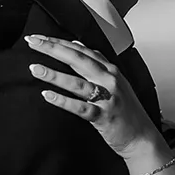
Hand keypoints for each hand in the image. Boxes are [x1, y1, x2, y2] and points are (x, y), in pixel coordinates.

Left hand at [25, 36, 160, 159]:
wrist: (142, 137)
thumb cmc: (126, 111)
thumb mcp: (114, 82)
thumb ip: (96, 63)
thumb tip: (76, 44)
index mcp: (110, 70)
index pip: (81, 50)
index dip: (59, 42)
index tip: (40, 37)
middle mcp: (110, 80)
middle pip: (78, 60)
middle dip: (53, 49)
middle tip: (33, 42)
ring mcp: (108, 98)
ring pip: (78, 83)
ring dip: (54, 75)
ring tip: (35, 68)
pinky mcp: (104, 116)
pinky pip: (81, 108)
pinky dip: (63, 101)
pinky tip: (47, 95)